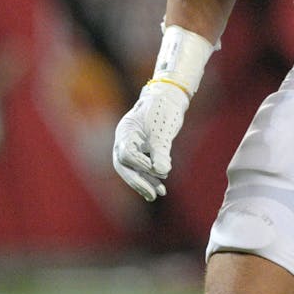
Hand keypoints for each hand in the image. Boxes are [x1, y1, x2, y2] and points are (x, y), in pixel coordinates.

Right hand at [112, 80, 191, 200]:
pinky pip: (140, 167)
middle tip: (152, 195)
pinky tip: (160, 187)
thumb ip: (160, 150)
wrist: (169, 97)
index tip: (157, 171)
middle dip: (138, 182)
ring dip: (146, 181)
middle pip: (125, 166)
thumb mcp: (163, 129)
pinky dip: (150, 176)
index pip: (126, 154)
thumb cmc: (164, 108)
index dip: (141, 165)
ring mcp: (131, 145)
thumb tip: (161, 172)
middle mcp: (124, 139)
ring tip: (160, 193)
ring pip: (132, 169)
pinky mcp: (140, 150)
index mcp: (126, 131)